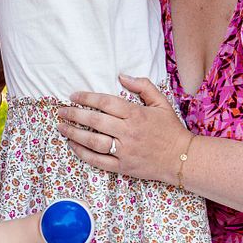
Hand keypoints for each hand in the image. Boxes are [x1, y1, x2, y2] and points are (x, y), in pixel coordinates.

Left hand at [57, 75, 189, 181]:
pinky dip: (83, 153)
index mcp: (136, 114)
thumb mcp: (161, 103)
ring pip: (93, 141)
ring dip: (74, 134)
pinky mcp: (123, 167)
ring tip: (61, 127)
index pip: (105, 103)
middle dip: (74, 114)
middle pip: (94, 120)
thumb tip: (122, 76)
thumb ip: (143, 86)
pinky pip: (98, 160)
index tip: (74, 96)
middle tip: (61, 111)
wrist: (182, 159)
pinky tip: (73, 146)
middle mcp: (128, 132)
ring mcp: (125, 151)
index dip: (87, 98)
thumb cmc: (171, 129)